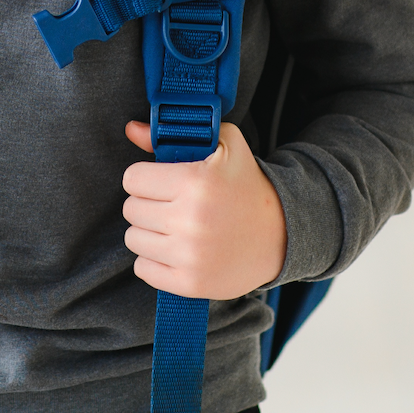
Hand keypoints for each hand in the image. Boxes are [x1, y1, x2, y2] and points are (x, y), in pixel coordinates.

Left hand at [122, 121, 285, 298]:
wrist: (282, 235)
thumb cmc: (247, 185)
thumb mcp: (224, 145)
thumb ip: (176, 133)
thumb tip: (131, 129)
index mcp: (196, 182)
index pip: (133, 179)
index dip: (144, 178)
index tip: (160, 182)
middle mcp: (190, 220)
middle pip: (131, 209)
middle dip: (147, 203)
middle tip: (170, 204)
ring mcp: (190, 255)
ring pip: (134, 239)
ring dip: (148, 232)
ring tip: (173, 226)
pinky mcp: (190, 283)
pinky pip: (143, 269)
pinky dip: (153, 260)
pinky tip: (175, 249)